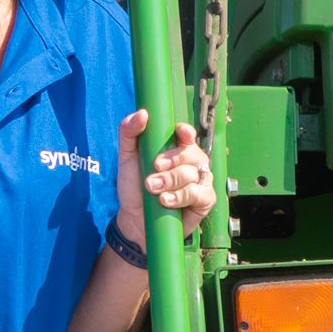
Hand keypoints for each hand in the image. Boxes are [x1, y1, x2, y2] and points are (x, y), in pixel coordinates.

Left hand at [120, 110, 217, 232]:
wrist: (135, 218)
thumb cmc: (134, 187)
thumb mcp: (126, 156)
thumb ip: (129, 132)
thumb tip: (143, 113)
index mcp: (177, 149)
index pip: (188, 135)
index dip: (186, 132)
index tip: (180, 133)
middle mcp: (192, 163)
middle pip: (192, 153)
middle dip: (172, 160)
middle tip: (154, 167)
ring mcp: (200, 181)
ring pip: (193, 173)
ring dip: (170, 181)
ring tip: (152, 189)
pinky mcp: (205, 200)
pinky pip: (199, 193)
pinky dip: (181, 196)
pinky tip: (166, 201)